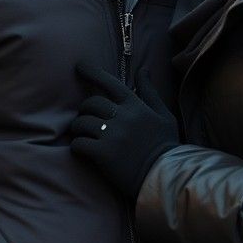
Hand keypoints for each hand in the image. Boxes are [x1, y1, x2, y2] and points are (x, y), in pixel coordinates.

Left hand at [69, 63, 179, 201]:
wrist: (164, 176)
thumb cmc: (165, 145)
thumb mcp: (164, 115)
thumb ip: (150, 92)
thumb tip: (144, 70)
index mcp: (135, 106)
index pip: (109, 82)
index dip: (92, 72)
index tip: (79, 66)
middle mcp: (122, 117)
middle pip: (91, 103)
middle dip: (85, 110)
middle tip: (87, 119)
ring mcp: (112, 135)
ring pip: (81, 123)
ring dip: (78, 128)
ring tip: (83, 135)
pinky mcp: (103, 154)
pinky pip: (79, 143)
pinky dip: (77, 146)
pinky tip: (83, 150)